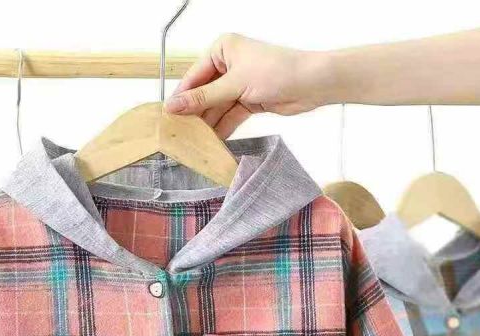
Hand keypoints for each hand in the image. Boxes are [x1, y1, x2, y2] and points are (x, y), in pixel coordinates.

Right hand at [164, 34, 330, 136]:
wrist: (311, 84)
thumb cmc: (277, 71)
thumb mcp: (234, 84)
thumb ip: (203, 98)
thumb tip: (174, 106)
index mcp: (222, 49)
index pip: (194, 76)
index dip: (182, 98)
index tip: (168, 117)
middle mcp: (228, 65)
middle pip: (203, 93)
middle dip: (194, 114)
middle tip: (180, 133)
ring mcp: (238, 84)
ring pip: (216, 107)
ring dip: (207, 124)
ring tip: (194, 142)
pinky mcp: (248, 100)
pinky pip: (228, 116)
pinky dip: (222, 128)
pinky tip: (212, 141)